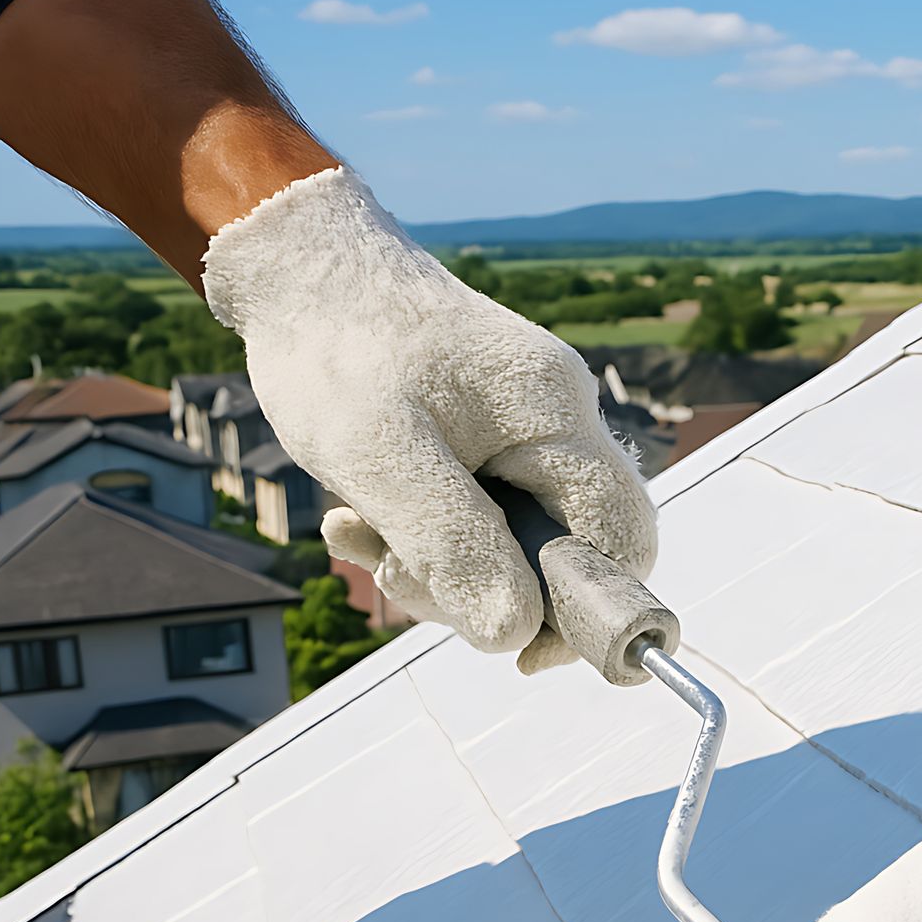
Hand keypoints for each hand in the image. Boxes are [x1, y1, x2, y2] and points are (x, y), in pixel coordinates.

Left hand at [202, 167, 657, 665]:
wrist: (295, 268)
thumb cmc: (336, 348)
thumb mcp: (382, 457)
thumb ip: (453, 545)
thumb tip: (514, 634)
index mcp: (558, 418)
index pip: (625, 535)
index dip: (590, 609)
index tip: (521, 653)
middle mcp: (557, 423)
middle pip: (565, 550)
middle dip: (483, 587)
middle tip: (395, 573)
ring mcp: (521, 430)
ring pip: (512, 541)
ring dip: (435, 562)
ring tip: (357, 530)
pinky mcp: (483, 438)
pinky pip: (476, 513)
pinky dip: (420, 533)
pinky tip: (359, 516)